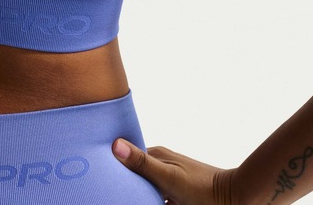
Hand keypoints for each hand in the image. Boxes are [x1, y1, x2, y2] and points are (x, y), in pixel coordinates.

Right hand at [112, 138, 238, 204]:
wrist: (237, 200)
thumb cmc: (203, 189)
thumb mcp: (169, 178)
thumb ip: (143, 163)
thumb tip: (115, 144)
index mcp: (157, 155)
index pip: (127, 158)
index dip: (116, 167)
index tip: (105, 175)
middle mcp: (162, 164)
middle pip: (137, 175)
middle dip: (128, 184)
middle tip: (115, 193)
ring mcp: (171, 180)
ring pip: (148, 189)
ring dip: (141, 195)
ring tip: (128, 199)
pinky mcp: (179, 195)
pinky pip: (160, 198)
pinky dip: (154, 202)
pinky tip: (151, 203)